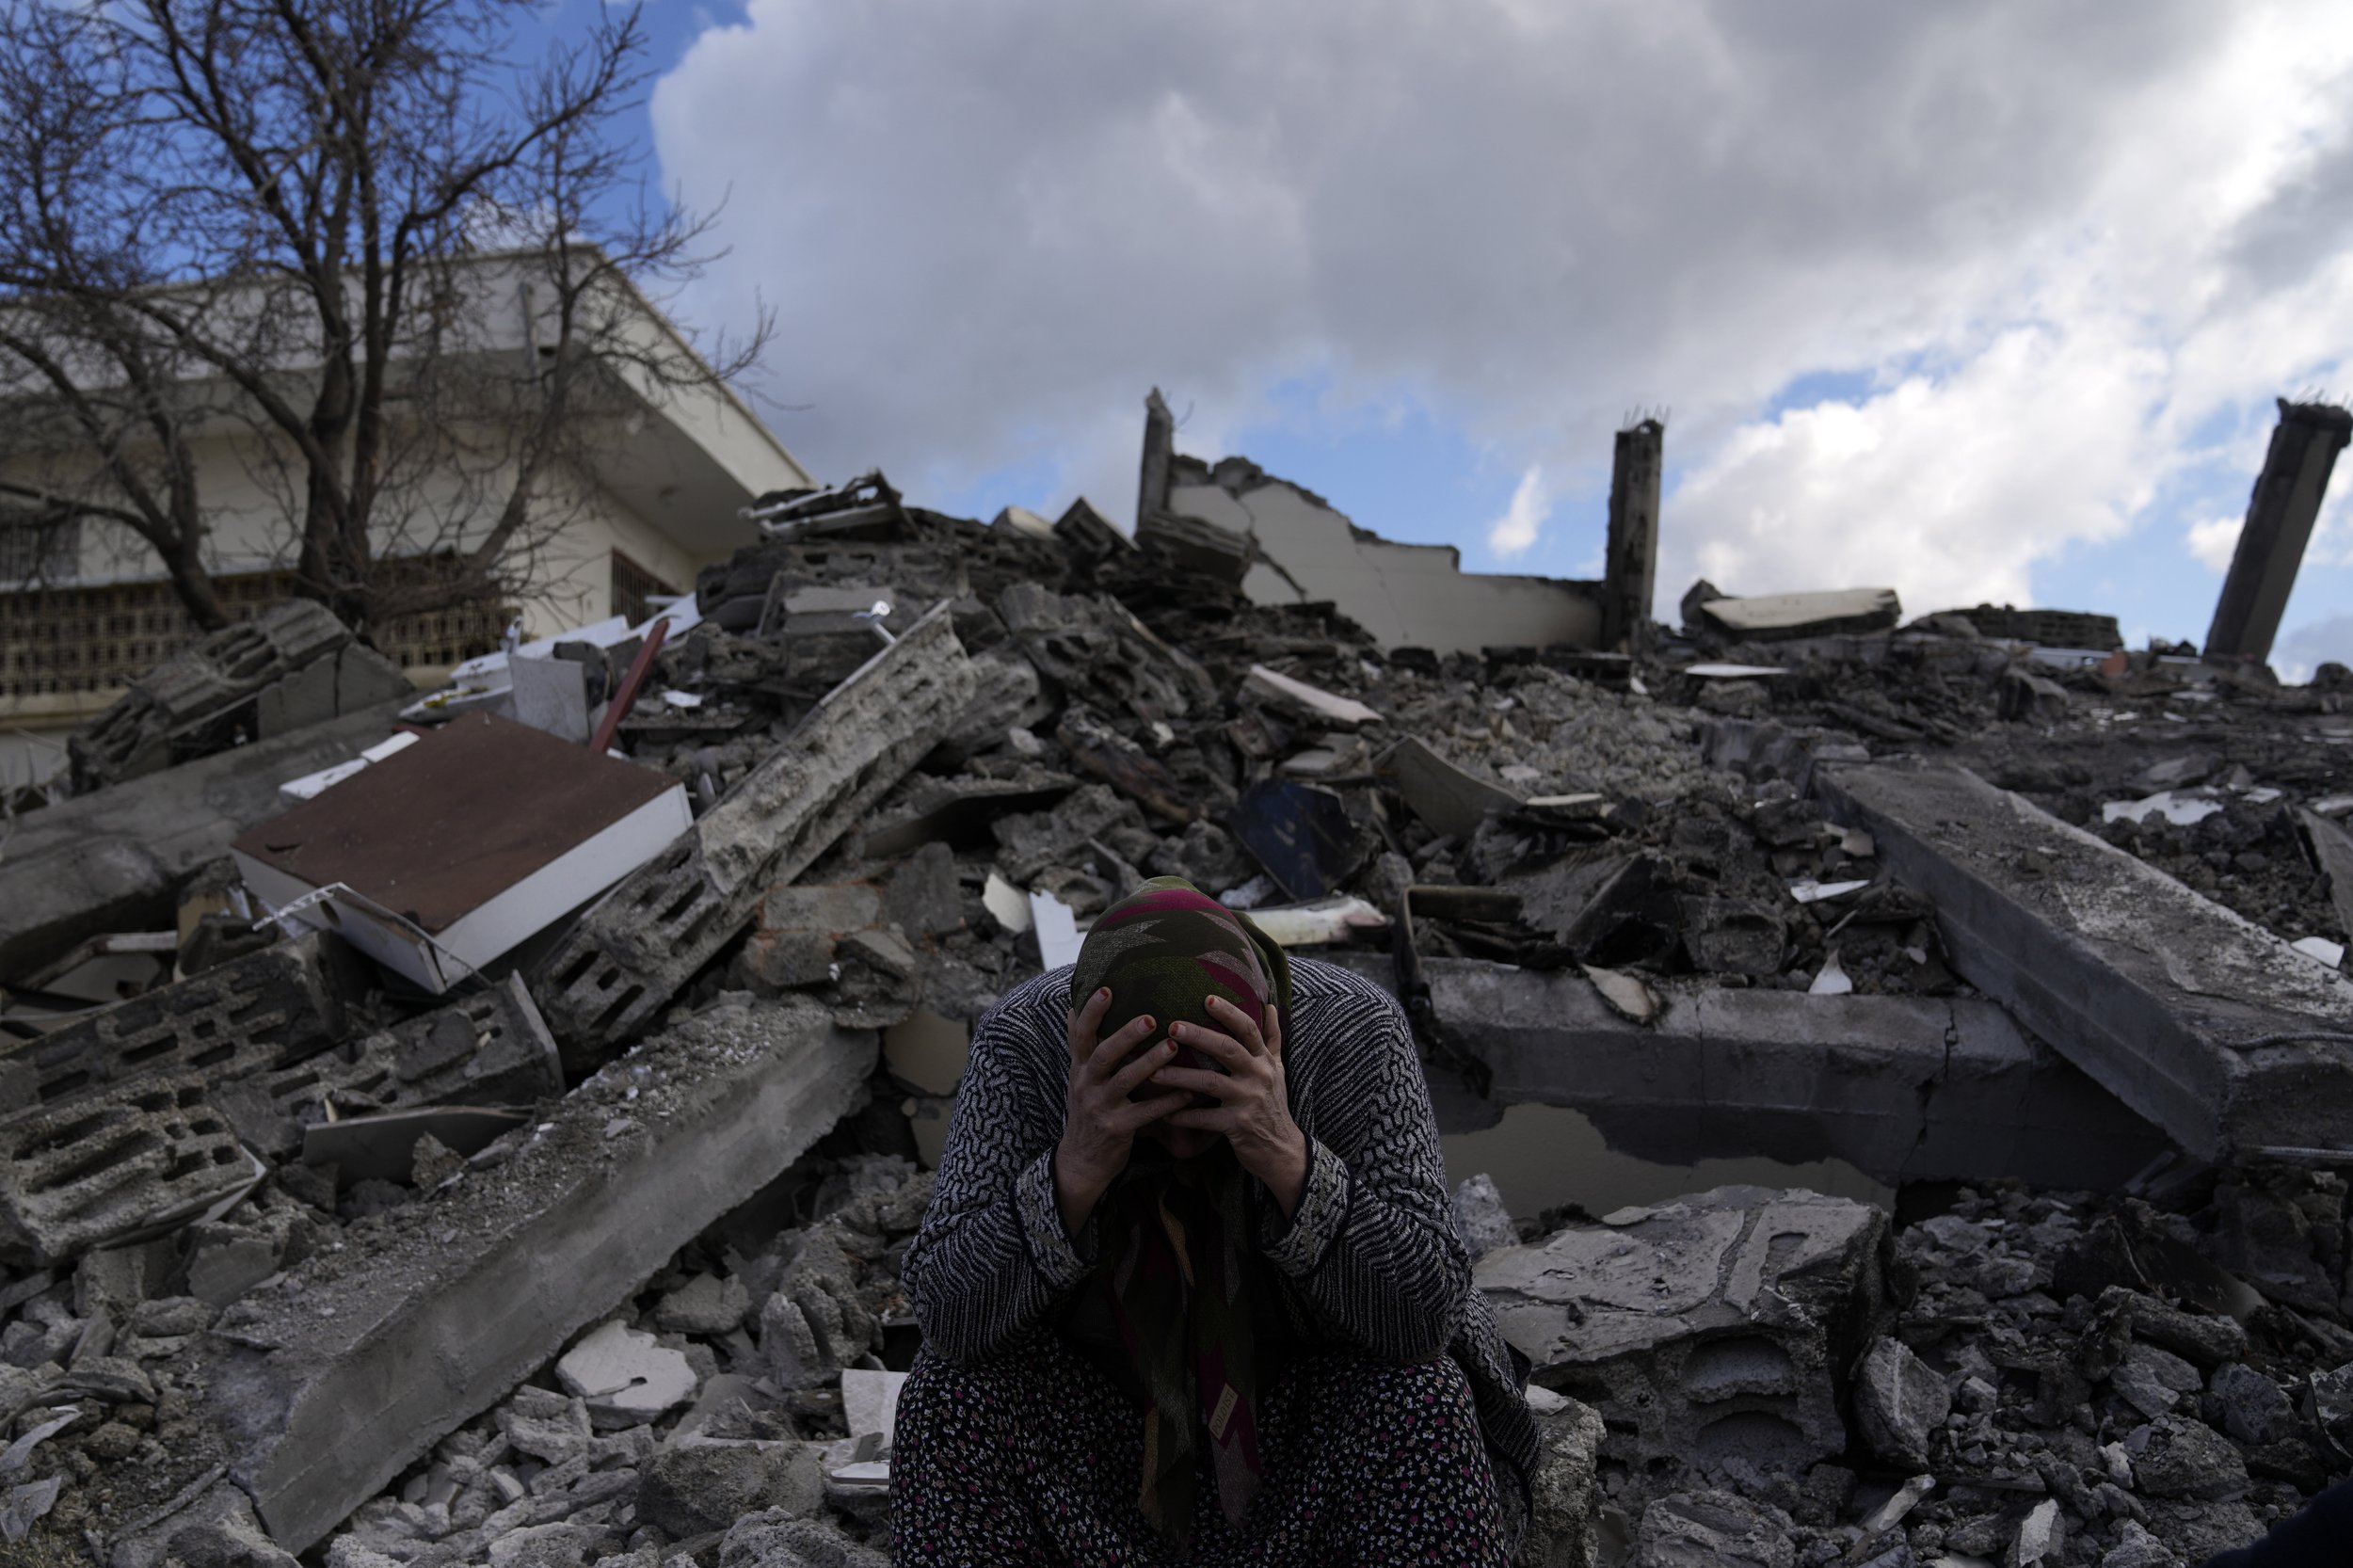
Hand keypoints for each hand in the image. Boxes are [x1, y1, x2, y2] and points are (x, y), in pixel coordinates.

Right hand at [1055, 988, 1188, 1238]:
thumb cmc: (1090, 1108)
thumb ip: (1083, 1047)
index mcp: (1079, 1067)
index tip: (1106, 987)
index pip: (1080, 1034)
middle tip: (1151, 1018)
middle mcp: (1085, 1084)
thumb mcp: (1081, 1077)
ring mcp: (1100, 1107)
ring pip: (1125, 1081)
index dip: (1091, 1012)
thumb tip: (1075, 1006)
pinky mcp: (1116, 1129)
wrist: (1082, 1160)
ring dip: (1151, 1063)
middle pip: (1103, 1054)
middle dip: (1126, 1035)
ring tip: (1174, 1047)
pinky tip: (1189, 1093)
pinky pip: (1145, 1113)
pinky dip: (1167, 1102)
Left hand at [1151, 996, 1309, 1218]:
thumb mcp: (1277, 1069)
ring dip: (1180, 1077)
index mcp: (1264, 1060)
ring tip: (1153, 1072)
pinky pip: (1204, 1118)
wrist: (1282, 1150)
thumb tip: (1268, 1004)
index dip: (1230, 1012)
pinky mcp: (1237, 1126)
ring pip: (1210, 1083)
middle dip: (1199, 1036)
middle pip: (1227, 1049)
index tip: (1207, 998)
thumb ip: (1272, 1037)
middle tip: (1171, 1027)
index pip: (1248, 1029)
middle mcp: (1258, 1076)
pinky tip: (1163, 1113)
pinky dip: (1183, 1115)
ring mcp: (1248, 1101)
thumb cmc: (1273, 1104)